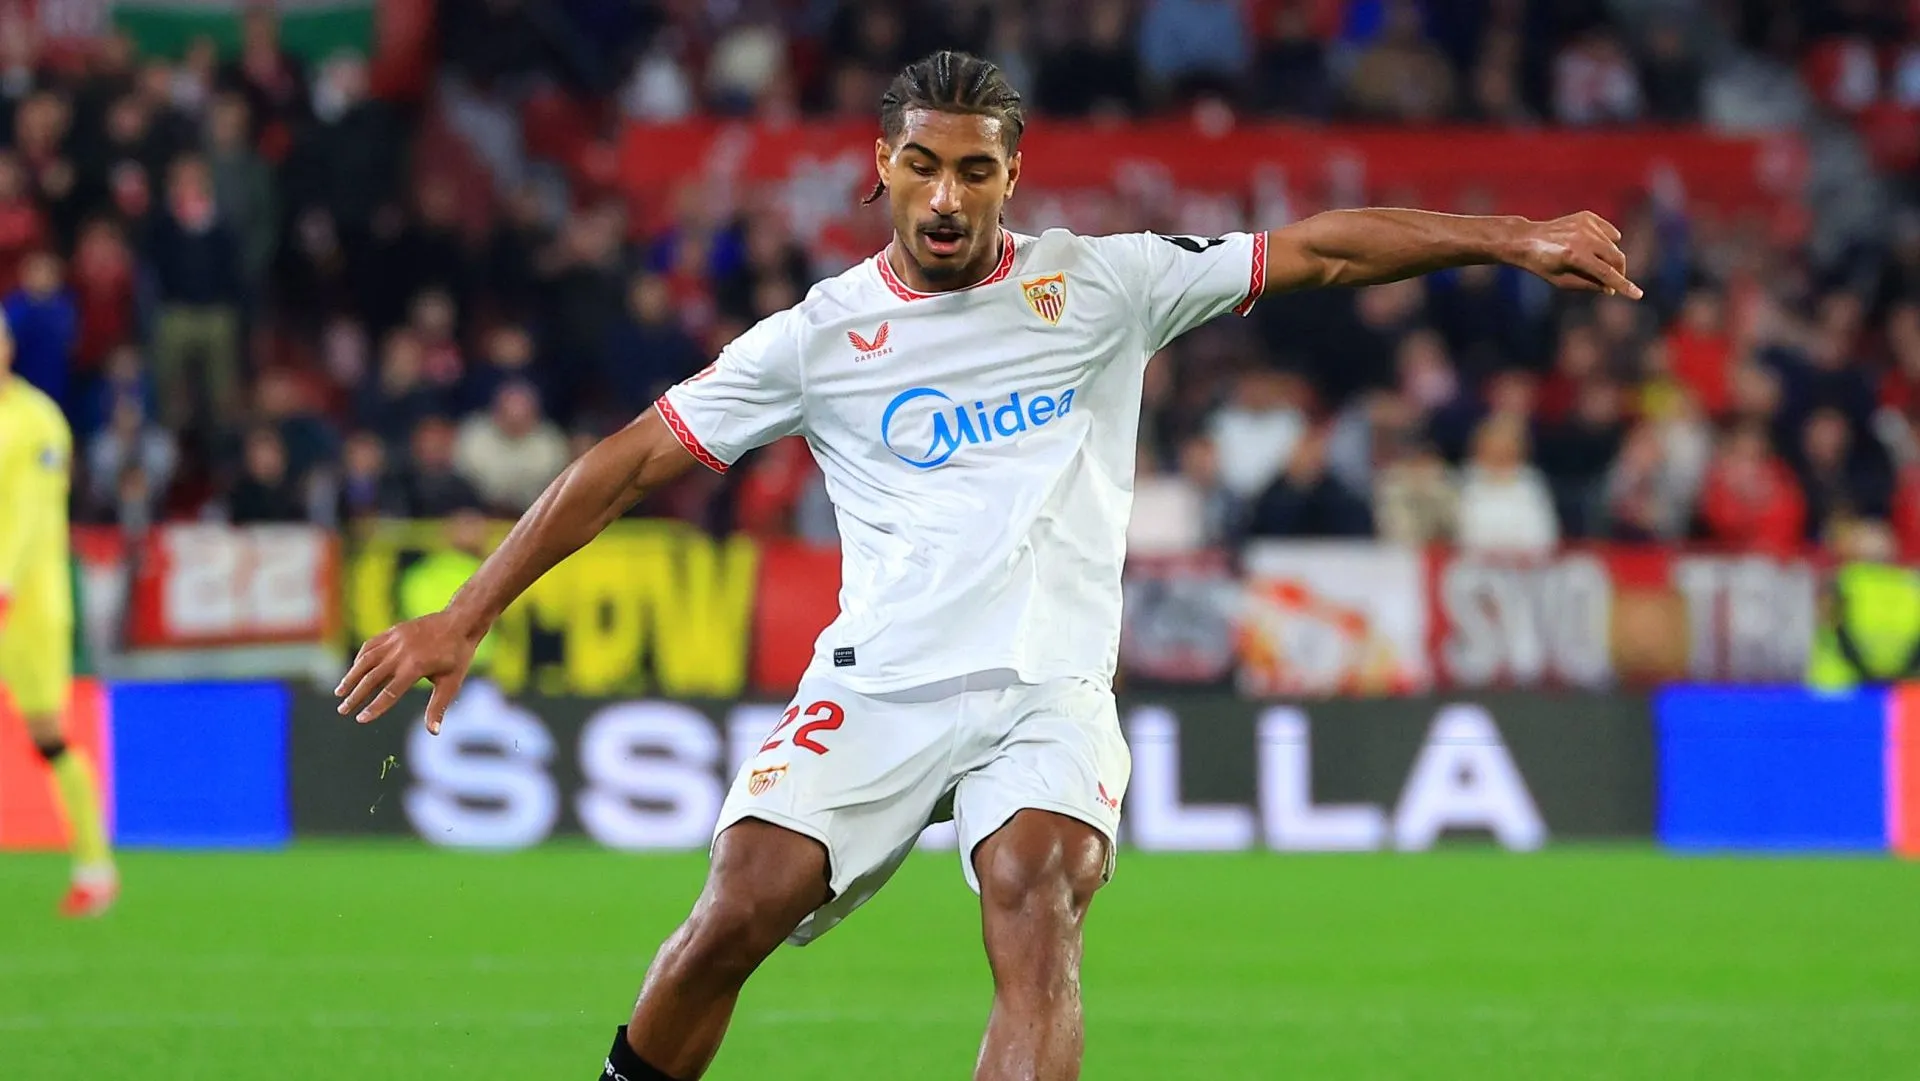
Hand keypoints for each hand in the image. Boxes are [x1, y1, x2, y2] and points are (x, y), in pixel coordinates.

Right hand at [334, 610, 480, 732]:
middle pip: (371, 679)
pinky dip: (360, 659)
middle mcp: (400, 654)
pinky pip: (371, 646)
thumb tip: (433, 732)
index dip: (374, 708)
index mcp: (415, 668)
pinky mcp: (393, 632)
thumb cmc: (457, 656)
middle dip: (355, 696)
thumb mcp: (451, 683)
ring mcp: (395, 641)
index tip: (360, 719)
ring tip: (340, 693)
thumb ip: (438, 707)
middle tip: (342, 711)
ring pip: (365, 661)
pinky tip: (354, 670)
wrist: (460, 622)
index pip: (389, 693)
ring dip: (351, 677)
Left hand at [1511, 212, 1642, 298]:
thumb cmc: (1543, 265)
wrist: (1528, 239)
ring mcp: (1586, 225)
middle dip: (1619, 272)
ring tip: (1590, 261)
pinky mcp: (1587, 216)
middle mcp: (1582, 238)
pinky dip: (1607, 241)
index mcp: (1575, 257)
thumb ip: (1589, 285)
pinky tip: (1593, 246)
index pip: (1607, 274)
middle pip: (1616, 258)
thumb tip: (1611, 288)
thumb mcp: (1563, 282)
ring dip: (1609, 257)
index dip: (1624, 286)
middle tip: (1613, 281)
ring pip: (1614, 245)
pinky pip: (1609, 232)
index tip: (1638, 294)